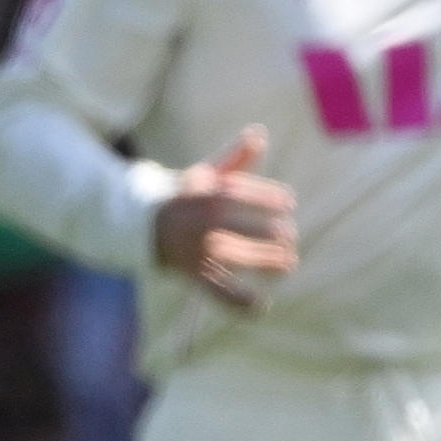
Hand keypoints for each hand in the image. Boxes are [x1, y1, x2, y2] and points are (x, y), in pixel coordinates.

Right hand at [149, 126, 297, 303]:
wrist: (149, 227)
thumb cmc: (189, 197)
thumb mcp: (207, 174)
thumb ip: (236, 158)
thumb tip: (259, 134)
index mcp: (202, 197)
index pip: (236, 194)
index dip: (265, 196)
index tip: (290, 201)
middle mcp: (199, 225)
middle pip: (235, 228)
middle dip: (267, 233)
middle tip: (290, 234)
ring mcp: (197, 252)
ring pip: (230, 259)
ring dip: (262, 263)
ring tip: (290, 264)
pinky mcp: (196, 275)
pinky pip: (215, 292)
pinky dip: (237, 302)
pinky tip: (262, 307)